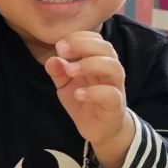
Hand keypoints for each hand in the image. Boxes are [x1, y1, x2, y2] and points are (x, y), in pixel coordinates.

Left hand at [44, 32, 134, 167]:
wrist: (101, 129)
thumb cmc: (85, 101)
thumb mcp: (65, 86)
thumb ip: (58, 72)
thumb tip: (52, 59)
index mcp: (99, 60)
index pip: (95, 39)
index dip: (78, 38)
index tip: (60, 46)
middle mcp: (110, 70)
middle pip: (106, 48)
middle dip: (83, 45)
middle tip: (62, 51)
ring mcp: (115, 87)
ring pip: (113, 67)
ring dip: (90, 64)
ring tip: (70, 71)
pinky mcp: (116, 105)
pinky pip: (111, 94)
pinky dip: (94, 92)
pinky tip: (78, 94)